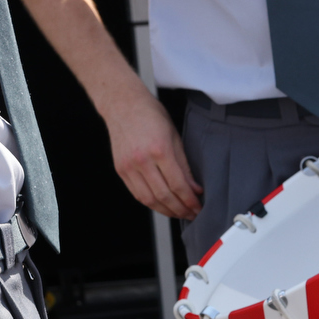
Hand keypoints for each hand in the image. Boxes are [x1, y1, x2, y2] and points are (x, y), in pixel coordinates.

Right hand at [104, 89, 200, 219]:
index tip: (198, 207)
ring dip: (166, 211)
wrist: (122, 104)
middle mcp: (142, 160)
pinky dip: (151, 203)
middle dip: (181, 209)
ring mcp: (128, 166)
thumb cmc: (150, 115)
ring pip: (149, 199)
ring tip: (179, 213)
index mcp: (159, 150)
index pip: (178, 185)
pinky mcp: (120, 169)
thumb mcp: (175, 136)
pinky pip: (137, 194)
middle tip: (192, 214)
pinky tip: (163, 205)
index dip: (190, 201)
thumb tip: (195, 188)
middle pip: (164, 196)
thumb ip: (185, 165)